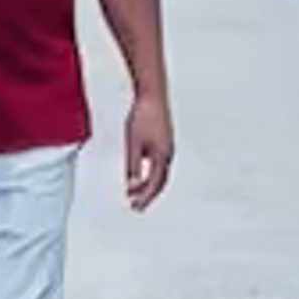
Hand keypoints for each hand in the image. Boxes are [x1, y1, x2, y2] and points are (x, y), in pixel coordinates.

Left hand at [123, 92, 174, 211]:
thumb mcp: (133, 144)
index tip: (136, 207)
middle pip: (159, 180)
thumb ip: (132, 166)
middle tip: (137, 204)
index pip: (154, 184)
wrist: (151, 92)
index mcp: (162, 155)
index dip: (145, 197)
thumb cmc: (145, 114)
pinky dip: (149, 170)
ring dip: (149, 182)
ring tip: (136, 190)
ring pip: (159, 170)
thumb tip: (131, 184)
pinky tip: (140, 168)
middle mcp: (167, 152)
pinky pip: (157, 160)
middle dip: (148, 194)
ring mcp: (166, 144)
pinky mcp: (162, 137)